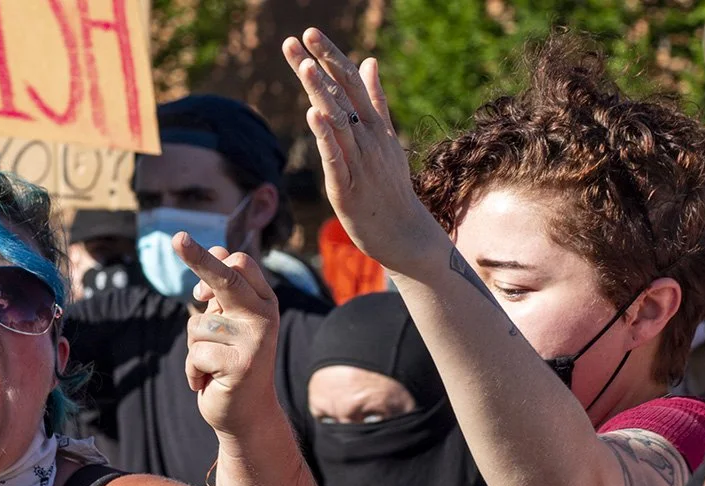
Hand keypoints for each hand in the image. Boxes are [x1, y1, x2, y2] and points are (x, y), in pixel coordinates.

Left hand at [177, 235, 281, 438]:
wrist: (247, 415)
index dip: (208, 257)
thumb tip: (217, 251)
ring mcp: (256, 340)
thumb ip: (221, 290)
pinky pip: (196, 353)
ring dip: (194, 348)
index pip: (238, 264)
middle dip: (199, 258)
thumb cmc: (230, 362)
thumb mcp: (227, 323)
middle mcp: (264, 316)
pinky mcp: (241, 365)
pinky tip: (209, 381)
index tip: (181, 241)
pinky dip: (193, 371)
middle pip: (226, 277)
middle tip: (177, 237)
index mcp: (263, 301)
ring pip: (197, 325)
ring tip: (212, 366)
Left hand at [282, 28, 437, 273]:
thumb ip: (376, 100)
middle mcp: (369, 139)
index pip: (350, 83)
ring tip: (304, 65)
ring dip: (321, 92)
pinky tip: (313, 115)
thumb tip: (369, 61)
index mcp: (375, 126)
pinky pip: (335, 159)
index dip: (330, 57)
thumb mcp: (385, 139)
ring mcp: (359, 163)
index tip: (310, 33)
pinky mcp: (346, 189)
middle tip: (299, 37)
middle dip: (320, 65)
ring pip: (339, 122)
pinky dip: (325, 137)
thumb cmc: (390, 188)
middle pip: (342, 95)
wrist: (405, 233)